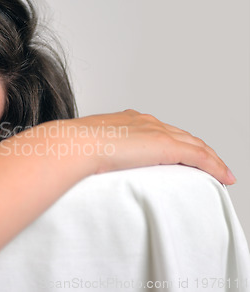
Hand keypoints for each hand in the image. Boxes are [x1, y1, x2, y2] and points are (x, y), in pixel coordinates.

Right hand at [60, 109, 234, 184]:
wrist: (74, 144)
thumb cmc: (74, 148)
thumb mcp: (89, 148)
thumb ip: (98, 152)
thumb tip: (92, 165)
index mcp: (128, 121)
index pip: (161, 131)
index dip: (176, 142)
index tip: (182, 153)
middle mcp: (146, 122)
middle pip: (183, 136)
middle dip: (199, 149)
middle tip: (210, 164)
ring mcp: (156, 132)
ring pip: (196, 145)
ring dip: (211, 159)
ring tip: (221, 172)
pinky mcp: (165, 146)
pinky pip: (199, 157)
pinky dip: (214, 166)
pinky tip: (223, 176)